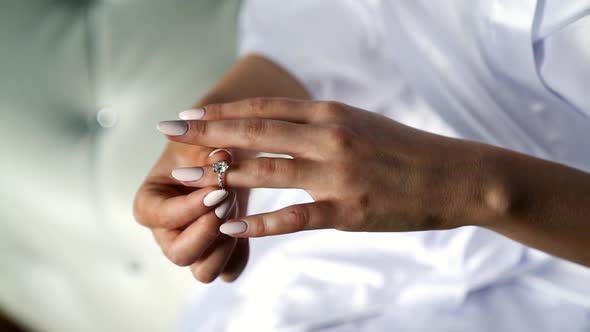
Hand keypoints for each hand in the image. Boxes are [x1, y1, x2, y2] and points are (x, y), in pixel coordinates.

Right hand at [133, 140, 248, 282]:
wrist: (224, 155)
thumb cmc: (203, 145)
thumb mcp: (201, 140)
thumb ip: (208, 149)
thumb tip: (221, 157)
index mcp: (149, 204)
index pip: (162, 217)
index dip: (191, 206)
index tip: (219, 188)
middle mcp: (166, 233)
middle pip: (180, 255)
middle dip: (208, 230)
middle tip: (229, 201)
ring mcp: (191, 248)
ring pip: (204, 272)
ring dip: (225, 245)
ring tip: (237, 210)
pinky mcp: (217, 255)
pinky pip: (229, 271)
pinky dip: (239, 254)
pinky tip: (246, 225)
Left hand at [157, 98, 480, 236]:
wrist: (455, 175)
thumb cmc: (405, 149)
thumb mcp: (360, 123)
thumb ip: (319, 125)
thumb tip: (280, 126)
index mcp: (331, 113)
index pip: (266, 108)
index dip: (224, 110)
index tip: (190, 113)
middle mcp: (329, 137)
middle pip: (256, 133)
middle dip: (207, 132)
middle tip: (168, 132)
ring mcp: (337, 175)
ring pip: (267, 171)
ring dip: (220, 176)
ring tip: (183, 178)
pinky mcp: (348, 211)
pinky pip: (295, 217)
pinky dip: (260, 223)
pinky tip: (231, 227)